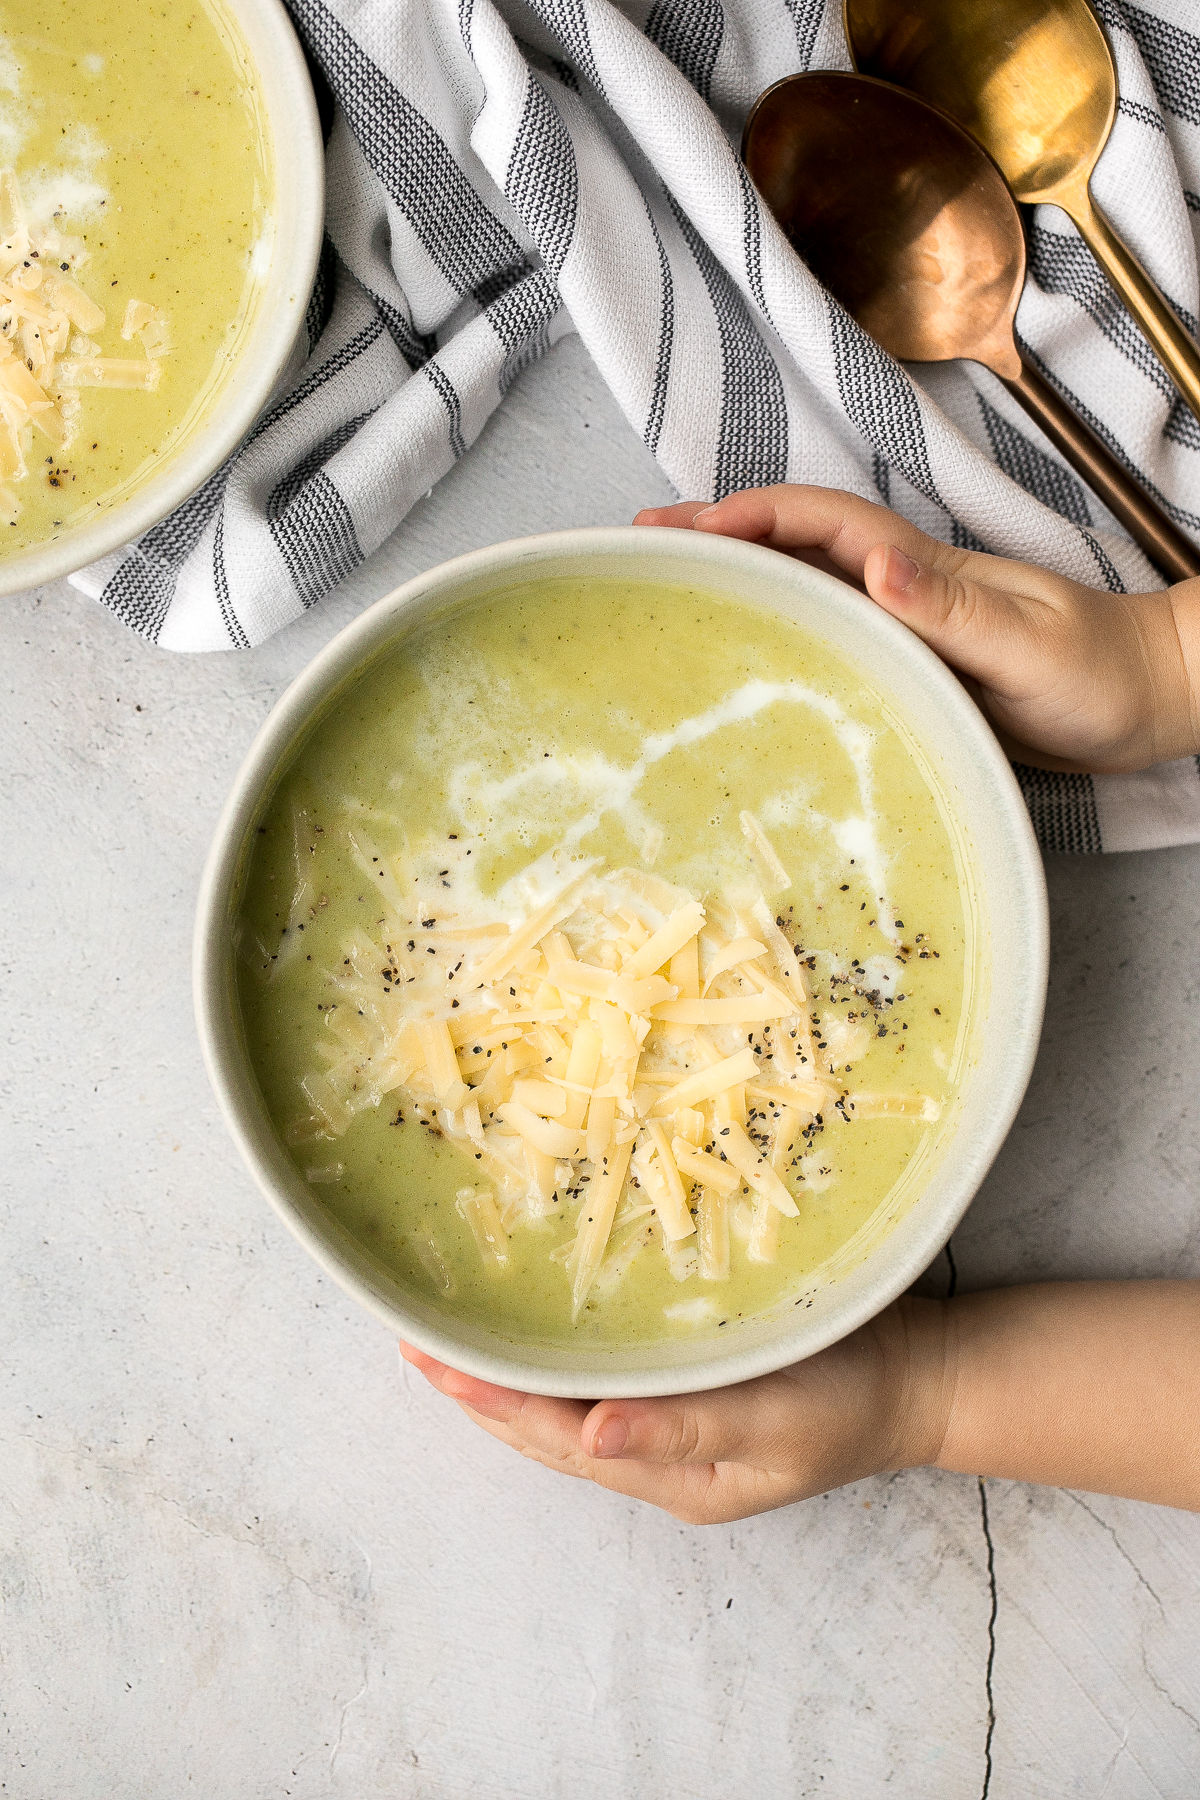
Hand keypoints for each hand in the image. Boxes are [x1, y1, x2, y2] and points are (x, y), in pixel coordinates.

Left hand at [400, 1298, 950, 1524]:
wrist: (920, 1379)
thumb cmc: (854, 1397)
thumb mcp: (777, 1420)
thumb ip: (685, 1427)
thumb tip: (590, 1434)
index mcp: (671, 1474)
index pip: (555, 1437)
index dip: (489, 1398)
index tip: (429, 1357)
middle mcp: (659, 1456)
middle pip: (548, 1429)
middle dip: (479, 1390)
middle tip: (413, 1340)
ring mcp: (674, 1426)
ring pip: (570, 1407)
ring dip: (511, 1376)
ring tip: (453, 1338)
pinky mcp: (692, 1389)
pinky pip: (606, 1379)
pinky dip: (561, 1358)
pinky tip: (539, 1330)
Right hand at [634, 486, 1199, 773]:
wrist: (1147, 701)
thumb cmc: (1098, 671)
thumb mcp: (1027, 643)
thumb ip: (953, 609)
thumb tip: (878, 568)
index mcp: (924, 570)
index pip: (822, 524)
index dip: (753, 518)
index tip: (690, 529)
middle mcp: (904, 588)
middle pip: (796, 546)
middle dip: (721, 536)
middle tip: (646, 543)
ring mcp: (906, 625)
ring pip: (807, 589)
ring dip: (742, 581)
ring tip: (674, 591)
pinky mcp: (912, 665)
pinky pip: (830, 638)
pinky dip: (780, 632)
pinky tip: (749, 656)